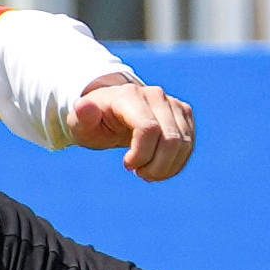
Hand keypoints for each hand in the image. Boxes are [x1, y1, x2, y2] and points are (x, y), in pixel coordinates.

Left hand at [72, 74, 195, 182]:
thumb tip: (83, 107)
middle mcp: (155, 95)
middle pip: (170, 140)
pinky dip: (176, 164)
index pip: (148, 129)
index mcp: (128, 96)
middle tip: (139, 174)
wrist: (111, 112)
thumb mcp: (80, 123)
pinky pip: (189, 145)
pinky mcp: (184, 114)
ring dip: (167, 168)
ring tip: (147, 173)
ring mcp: (172, 103)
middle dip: (156, 166)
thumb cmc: (94, 122)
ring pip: (183, 144)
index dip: (141, 154)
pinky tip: (160, 169)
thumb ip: (82, 116)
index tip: (127, 165)